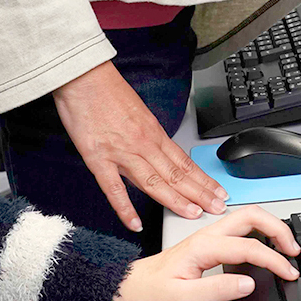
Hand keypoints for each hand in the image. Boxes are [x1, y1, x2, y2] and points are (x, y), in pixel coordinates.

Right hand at [53, 61, 227, 230]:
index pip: (184, 161)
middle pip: (176, 174)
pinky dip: (125, 208)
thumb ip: (146, 135)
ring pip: (154, 182)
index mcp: (153, 132)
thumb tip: (156, 154)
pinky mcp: (98, 158)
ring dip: (176, 200)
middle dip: (200, 193)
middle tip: (217, 208)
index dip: (202, 179)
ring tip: (193, 214)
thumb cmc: (106, 90)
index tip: (217, 191)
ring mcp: (121, 152)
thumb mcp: (136, 111)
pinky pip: (114, 189)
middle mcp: (142, 143)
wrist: (83, 77)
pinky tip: (135, 223)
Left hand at [109, 207, 300, 300]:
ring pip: (246, 219)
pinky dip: (259, 233)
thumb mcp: (182, 300)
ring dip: (270, 228)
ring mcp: (206, 237)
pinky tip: (265, 246)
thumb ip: (218, 289)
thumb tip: (248, 282)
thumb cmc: (148, 296)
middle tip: (295, 250)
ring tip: (286, 247)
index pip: (249, 246)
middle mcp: (206, 236)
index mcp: (202, 247)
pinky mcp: (206, 245)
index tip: (288, 273)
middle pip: (251, 217)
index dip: (273, 260)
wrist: (127, 291)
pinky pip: (239, 229)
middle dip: (278, 229)